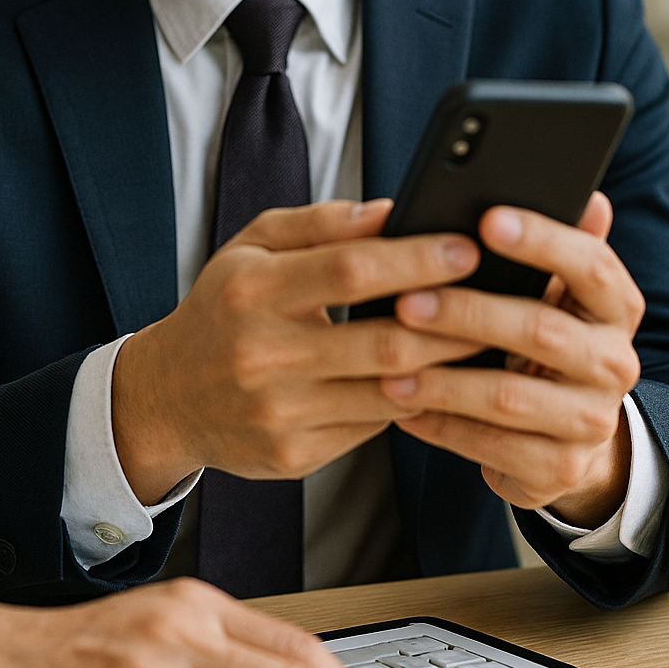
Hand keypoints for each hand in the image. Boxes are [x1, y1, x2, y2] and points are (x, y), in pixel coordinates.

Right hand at [113, 199, 482, 502]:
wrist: (165, 398)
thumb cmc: (222, 309)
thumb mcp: (252, 248)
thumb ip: (318, 224)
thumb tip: (392, 211)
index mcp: (251, 291)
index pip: (350, 269)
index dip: (416, 258)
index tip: (468, 246)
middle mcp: (262, 355)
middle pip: (382, 337)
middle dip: (454, 318)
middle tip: (503, 297)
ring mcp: (279, 413)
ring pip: (389, 390)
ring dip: (449, 366)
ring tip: (492, 340)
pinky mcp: (295, 456)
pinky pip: (374, 427)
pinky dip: (416, 402)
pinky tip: (448, 381)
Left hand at [382, 193, 642, 525]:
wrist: (566, 434)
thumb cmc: (545, 340)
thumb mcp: (557, 291)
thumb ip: (560, 246)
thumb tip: (589, 196)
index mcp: (616, 306)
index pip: (591, 264)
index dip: (542, 241)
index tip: (486, 221)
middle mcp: (614, 363)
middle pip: (540, 330)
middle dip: (467, 313)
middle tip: (406, 301)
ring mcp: (591, 420)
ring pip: (508, 396)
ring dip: (441, 377)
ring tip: (385, 361)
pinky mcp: (559, 467)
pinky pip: (491, 446)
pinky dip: (440, 425)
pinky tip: (400, 405)